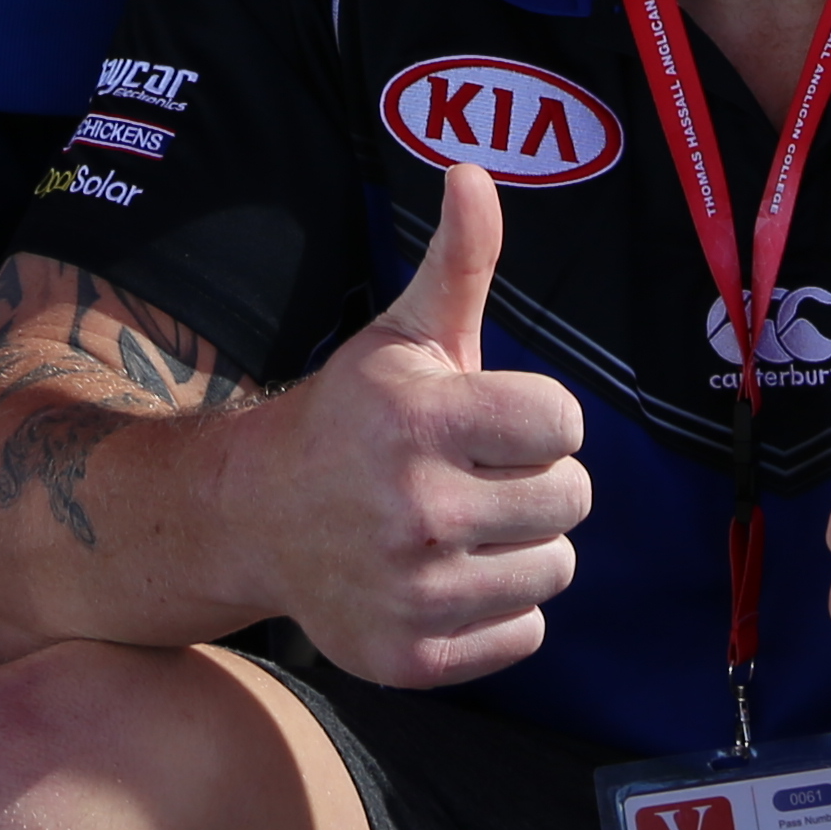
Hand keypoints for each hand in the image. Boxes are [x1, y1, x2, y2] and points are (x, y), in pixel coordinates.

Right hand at [226, 167, 590, 690]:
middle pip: (572, 500)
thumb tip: (474, 170)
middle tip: (475, 473)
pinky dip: (499, 609)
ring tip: (463, 524)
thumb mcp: (403, 335)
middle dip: (535, 481)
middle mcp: (417, 511)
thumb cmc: (353, 417)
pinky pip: (526, 634)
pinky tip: (448, 576)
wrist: (259, 516)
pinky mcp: (412, 658)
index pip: (565, 424)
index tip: (490, 418)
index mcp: (421, 422)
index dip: (536, 417)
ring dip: (523, 546)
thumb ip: (458, 261)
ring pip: (555, 569)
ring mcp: (414, 593)